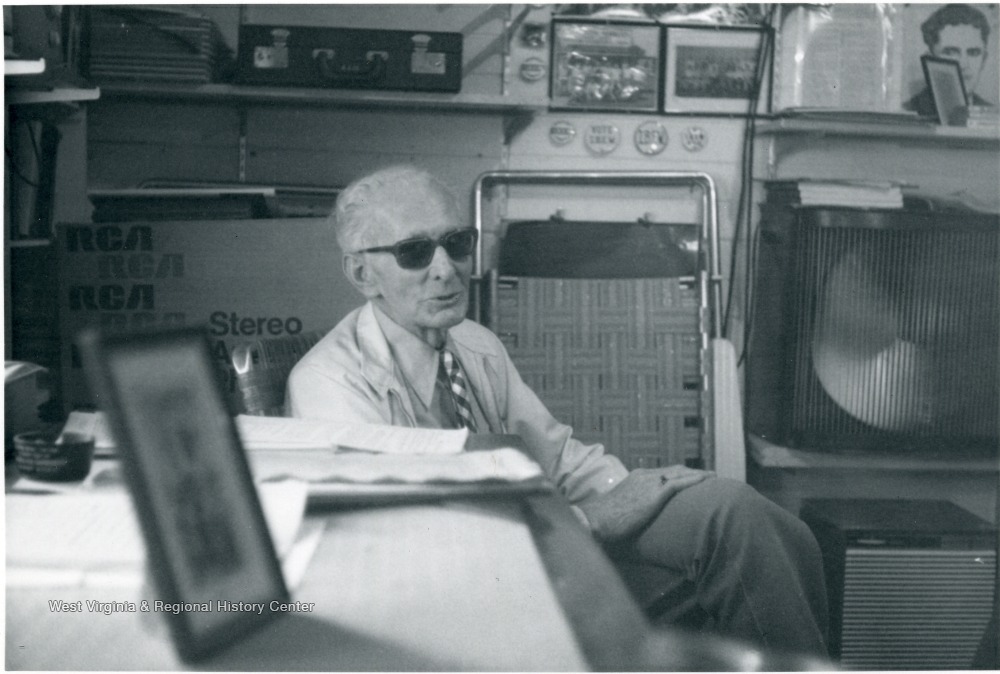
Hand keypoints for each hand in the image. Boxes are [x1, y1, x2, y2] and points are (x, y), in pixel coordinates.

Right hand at [578, 465, 712, 541]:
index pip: (662, 472)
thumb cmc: (603, 520)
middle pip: (675, 469)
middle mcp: (644, 475)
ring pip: (681, 473)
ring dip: (698, 474)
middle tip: (708, 475)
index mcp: (635, 477)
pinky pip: (681, 483)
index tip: (691, 477)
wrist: (595, 520)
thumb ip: (632, 506)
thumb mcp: (620, 508)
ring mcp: (650, 483)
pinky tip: (708, 480)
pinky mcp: (655, 493)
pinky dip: (696, 480)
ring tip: (713, 477)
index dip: (679, 474)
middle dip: (692, 472)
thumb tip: (636, 517)